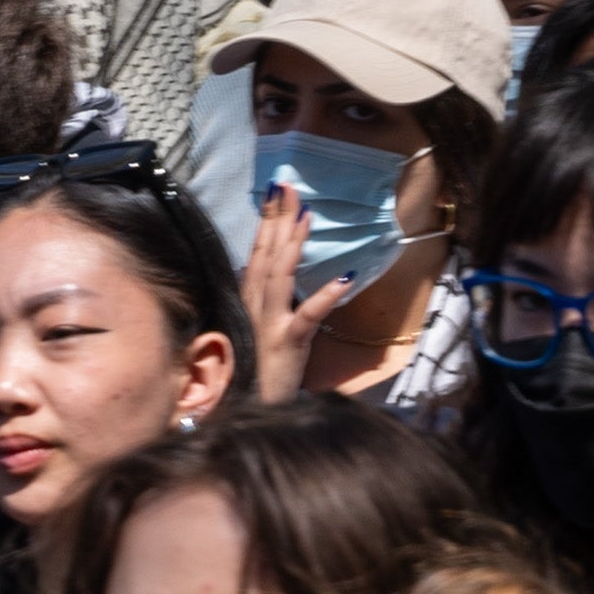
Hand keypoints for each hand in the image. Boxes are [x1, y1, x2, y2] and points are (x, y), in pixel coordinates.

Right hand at [241, 180, 353, 402]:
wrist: (250, 406)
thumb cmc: (256, 367)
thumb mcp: (256, 325)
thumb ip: (259, 296)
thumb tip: (261, 265)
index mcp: (248, 298)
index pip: (257, 251)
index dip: (266, 220)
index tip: (276, 191)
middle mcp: (254, 305)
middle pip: (266, 254)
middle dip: (277, 219)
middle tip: (288, 186)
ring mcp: (270, 323)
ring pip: (280, 276)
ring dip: (293, 245)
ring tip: (308, 216)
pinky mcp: (289, 342)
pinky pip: (309, 315)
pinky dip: (326, 296)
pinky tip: (345, 278)